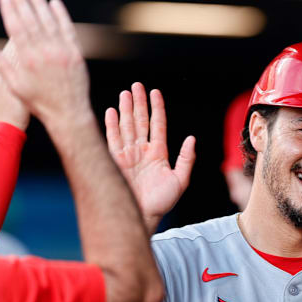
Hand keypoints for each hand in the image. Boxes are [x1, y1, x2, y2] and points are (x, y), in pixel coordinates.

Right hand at [0, 0, 90, 126]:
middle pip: (31, 21)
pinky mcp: (76, 54)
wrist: (69, 114)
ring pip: (49, 22)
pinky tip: (55, 3)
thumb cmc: (41, 103)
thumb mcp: (16, 87)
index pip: (16, 28)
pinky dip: (61, 15)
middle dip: (22, 1)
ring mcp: (62, 52)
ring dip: (40, 3)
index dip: (10, 11)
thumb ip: (1, 66)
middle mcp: (44, 53)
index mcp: (27, 59)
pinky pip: (68, 30)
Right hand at [105, 82, 195, 233]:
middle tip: (137, 85)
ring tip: (125, 93)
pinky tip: (110, 111)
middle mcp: (142, 151)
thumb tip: (191, 139)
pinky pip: (112, 140)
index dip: (157, 108)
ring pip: (127, 126)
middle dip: (139, 103)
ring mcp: (128, 155)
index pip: (157, 124)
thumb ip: (186, 159)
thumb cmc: (162, 202)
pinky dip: (111, 125)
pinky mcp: (115, 162)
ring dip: (125, 109)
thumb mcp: (180, 180)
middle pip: (140, 121)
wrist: (144, 216)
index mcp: (158, 153)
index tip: (155, 92)